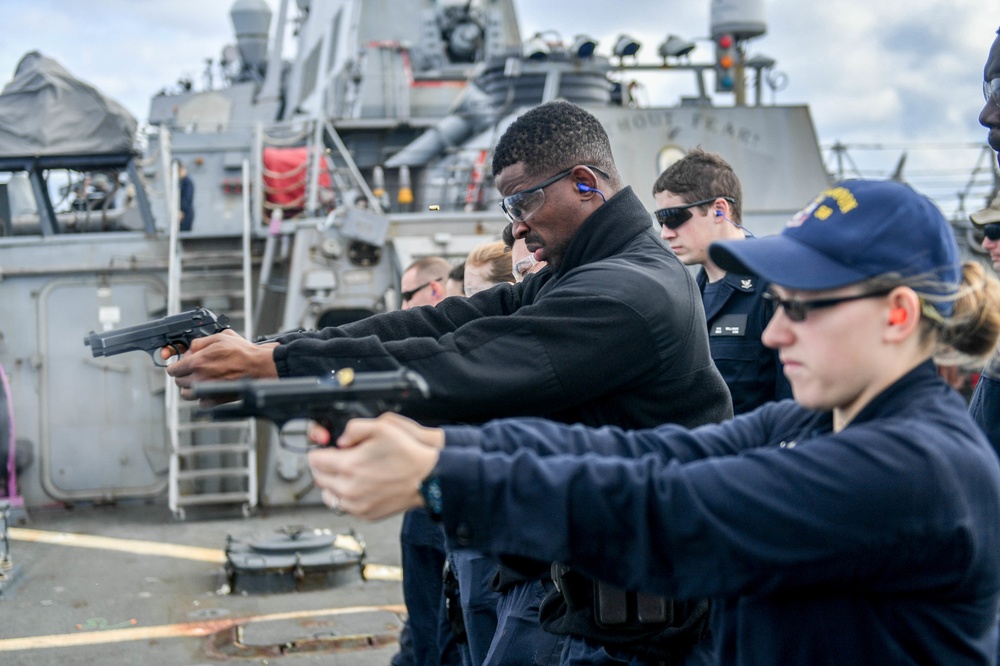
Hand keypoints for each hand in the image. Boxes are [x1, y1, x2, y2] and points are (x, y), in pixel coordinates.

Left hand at [163, 329, 278, 400]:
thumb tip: (190, 349)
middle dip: (182, 375)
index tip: (180, 364)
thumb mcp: (221, 337)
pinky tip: (209, 388)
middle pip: (178, 382)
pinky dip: (202, 397)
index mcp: (197, 362)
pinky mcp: (216, 400)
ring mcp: (207, 391)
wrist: (259, 367)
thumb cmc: (243, 352)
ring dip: (189, 388)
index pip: (173, 369)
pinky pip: (201, 403)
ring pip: (186, 395)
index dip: (175, 365)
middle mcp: (199, 378)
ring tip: (198, 381)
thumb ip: (200, 342)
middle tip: (192, 370)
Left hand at [307, 414, 441, 519]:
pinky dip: (347, 497)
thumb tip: (341, 440)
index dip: (320, 450)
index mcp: (348, 466)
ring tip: (349, 474)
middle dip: (325, 466)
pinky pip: (344, 507)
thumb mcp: (382, 426)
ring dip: (333, 484)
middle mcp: (348, 489)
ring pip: (328, 495)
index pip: (313, 460)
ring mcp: (356, 504)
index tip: (328, 449)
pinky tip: (360, 486)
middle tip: (340, 459)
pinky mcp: (365, 514)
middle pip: (318, 478)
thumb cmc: (408, 454)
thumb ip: (353, 428)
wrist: (429, 478)